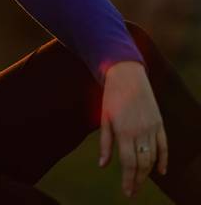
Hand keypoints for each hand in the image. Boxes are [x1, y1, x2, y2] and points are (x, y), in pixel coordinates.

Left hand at [99, 61, 167, 197]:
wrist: (127, 76)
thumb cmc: (111, 98)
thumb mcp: (104, 119)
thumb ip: (105, 143)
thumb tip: (103, 165)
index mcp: (124, 131)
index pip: (129, 163)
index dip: (128, 180)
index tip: (127, 192)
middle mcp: (140, 132)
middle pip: (142, 164)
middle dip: (137, 180)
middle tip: (132, 192)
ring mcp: (152, 128)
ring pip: (153, 157)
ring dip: (147, 173)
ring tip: (140, 183)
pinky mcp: (159, 123)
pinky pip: (164, 146)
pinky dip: (163, 159)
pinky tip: (160, 171)